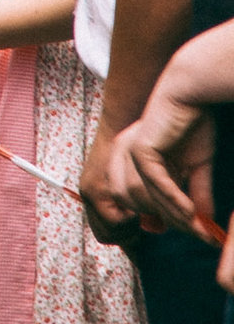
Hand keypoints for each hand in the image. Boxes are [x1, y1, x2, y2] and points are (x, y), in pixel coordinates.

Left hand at [84, 106, 214, 246]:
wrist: (191, 93)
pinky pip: (154, 183)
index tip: (185, 230)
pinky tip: (191, 212)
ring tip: (195, 221)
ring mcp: (126, 153)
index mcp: (128, 163)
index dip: (156, 220)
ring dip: (169, 213)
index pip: (133, 203)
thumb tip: (203, 225)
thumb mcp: (196, 166)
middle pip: (133, 204)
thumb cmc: (193, 124)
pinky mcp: (139, 148)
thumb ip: (196, 194)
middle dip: (165, 220)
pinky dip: (173, 200)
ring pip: (140, 198)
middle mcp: (121, 159)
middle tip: (195, 229)